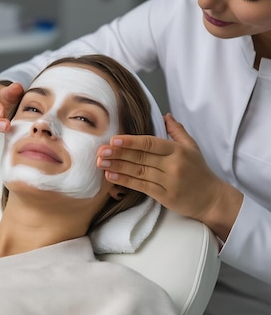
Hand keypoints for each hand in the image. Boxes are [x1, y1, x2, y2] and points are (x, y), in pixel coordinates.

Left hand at [97, 113, 242, 238]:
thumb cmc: (200, 171)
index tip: (114, 139)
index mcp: (178, 150)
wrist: (212, 199)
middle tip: (101, 150)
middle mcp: (173, 165)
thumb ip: (177, 131)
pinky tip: (112, 176)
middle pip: (141, 157)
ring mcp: (169, 182)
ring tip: (101, 162)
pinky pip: (141, 187)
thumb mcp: (192, 147)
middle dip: (119, 153)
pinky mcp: (165, 197)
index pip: (151, 143)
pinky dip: (125, 181)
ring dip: (118, 166)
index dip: (132, 141)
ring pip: (138, 172)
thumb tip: (166, 115)